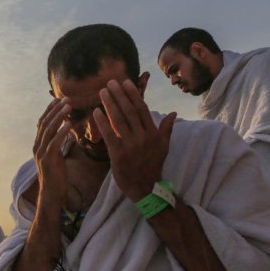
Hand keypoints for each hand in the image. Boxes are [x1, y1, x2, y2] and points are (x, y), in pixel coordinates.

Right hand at [33, 96, 71, 205]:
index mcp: (38, 144)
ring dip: (59, 117)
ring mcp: (40, 153)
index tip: (60, 99)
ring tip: (69, 107)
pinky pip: (54, 143)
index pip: (42, 122)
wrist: (51, 194)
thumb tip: (65, 130)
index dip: (50, 110)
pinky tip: (70, 124)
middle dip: (55, 109)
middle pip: (44, 123)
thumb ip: (57, 143)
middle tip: (66, 99)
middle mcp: (37, 146)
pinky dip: (61, 132)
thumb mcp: (56, 156)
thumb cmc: (56, 176)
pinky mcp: (47, 160)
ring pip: (48, 130)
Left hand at [93, 79, 175, 200]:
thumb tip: (173, 113)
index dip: (133, 94)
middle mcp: (143, 137)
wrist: (145, 188)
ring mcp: (131, 146)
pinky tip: (95, 112)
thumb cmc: (152, 166)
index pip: (142, 109)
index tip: (125, 82)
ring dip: (109, 104)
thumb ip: (166, 129)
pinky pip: (109, 135)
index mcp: (153, 133)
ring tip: (102, 92)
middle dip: (119, 95)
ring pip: (119, 120)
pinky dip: (102, 122)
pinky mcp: (119, 155)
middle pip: (129, 111)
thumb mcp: (163, 147)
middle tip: (109, 82)